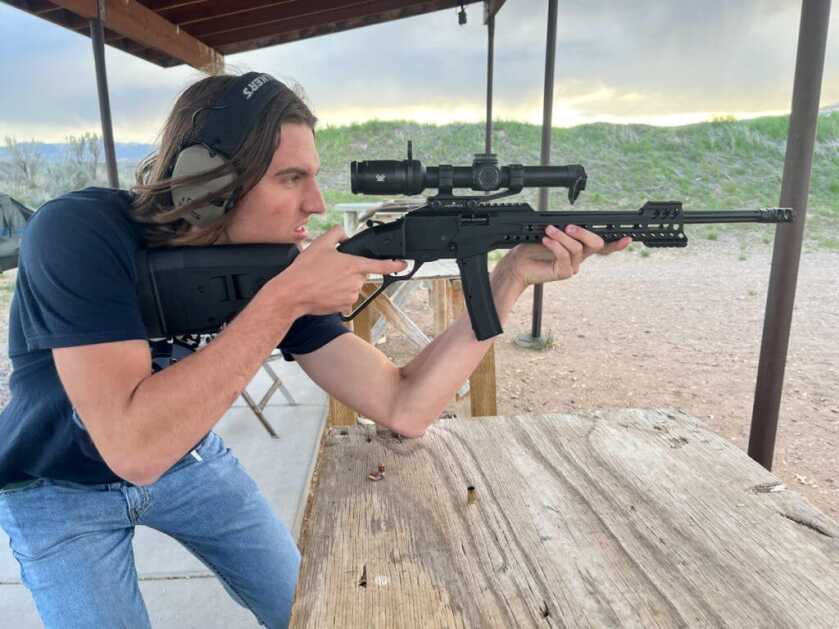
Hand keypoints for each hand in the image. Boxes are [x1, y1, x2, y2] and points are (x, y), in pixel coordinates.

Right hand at [272, 226, 406, 315]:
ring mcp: (351, 296)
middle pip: (360, 274)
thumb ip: (337, 234)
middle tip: (330, 270)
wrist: (292, 293)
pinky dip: (338, 294)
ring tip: (324, 280)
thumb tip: (345, 236)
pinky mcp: (344, 307)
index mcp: (353, 265)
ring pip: (352, 286)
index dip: (394, 265)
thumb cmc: (305, 271)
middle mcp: (355, 282)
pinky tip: (325, 290)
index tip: (403, 265)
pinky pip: (345, 298)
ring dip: (343, 283)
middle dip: (349, 271)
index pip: (380, 265)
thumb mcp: (320, 243)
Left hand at [503, 224, 630, 287]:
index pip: (602, 247)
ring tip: (549, 231)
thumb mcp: (552, 234)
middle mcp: (579, 259)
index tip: (628, 237)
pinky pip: (565, 255)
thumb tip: (575, 223)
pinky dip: (556, 245)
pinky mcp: (563, 273)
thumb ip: (566, 230)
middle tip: (569, 226)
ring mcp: (572, 267)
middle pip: (596, 245)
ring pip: (577, 248)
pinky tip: (546, 240)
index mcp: (579, 248)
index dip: (616, 244)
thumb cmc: (532, 248)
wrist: (517, 264)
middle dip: (584, 233)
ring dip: (562, 236)